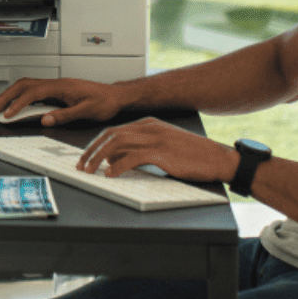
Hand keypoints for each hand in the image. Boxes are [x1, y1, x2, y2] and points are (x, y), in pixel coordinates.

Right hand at [0, 77, 127, 126]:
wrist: (116, 96)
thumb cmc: (105, 102)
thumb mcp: (87, 111)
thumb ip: (65, 115)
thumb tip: (45, 120)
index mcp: (61, 87)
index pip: (33, 93)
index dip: (18, 104)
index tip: (8, 115)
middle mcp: (56, 84)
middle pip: (24, 85)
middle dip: (6, 96)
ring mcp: (56, 87)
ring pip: (27, 86)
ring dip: (12, 96)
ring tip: (0, 107)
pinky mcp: (57, 92)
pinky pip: (34, 91)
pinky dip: (21, 98)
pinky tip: (18, 107)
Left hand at [77, 117, 237, 181]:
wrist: (216, 158)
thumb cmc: (192, 156)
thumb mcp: (162, 147)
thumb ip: (139, 149)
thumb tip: (115, 160)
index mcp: (148, 125)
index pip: (113, 131)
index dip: (95, 144)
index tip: (85, 157)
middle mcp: (149, 128)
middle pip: (110, 135)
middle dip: (91, 150)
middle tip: (81, 165)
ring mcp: (155, 138)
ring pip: (117, 144)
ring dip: (98, 158)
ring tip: (90, 171)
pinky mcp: (162, 152)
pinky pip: (132, 157)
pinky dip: (117, 165)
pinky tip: (109, 173)